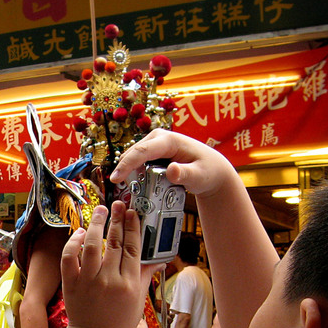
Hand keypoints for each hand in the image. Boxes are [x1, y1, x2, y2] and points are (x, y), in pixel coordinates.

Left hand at [60, 202, 147, 327]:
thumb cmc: (118, 322)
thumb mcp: (138, 301)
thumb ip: (146, 276)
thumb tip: (159, 258)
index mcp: (129, 284)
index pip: (133, 248)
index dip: (133, 227)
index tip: (131, 212)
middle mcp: (110, 280)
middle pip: (115, 243)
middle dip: (117, 220)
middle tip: (117, 204)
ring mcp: (89, 281)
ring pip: (92, 245)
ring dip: (96, 225)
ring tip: (100, 211)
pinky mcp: (71, 284)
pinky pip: (69, 258)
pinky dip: (73, 243)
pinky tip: (80, 233)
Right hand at [110, 129, 239, 198]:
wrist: (212, 169)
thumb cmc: (208, 171)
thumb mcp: (199, 176)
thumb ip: (185, 175)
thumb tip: (171, 169)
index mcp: (169, 140)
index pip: (142, 151)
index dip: (126, 165)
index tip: (116, 178)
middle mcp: (159, 138)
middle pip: (133, 153)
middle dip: (124, 170)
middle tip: (119, 189)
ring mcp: (155, 143)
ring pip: (133, 157)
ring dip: (128, 171)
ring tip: (127, 188)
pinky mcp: (153, 151)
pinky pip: (138, 161)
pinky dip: (134, 172)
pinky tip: (135, 184)